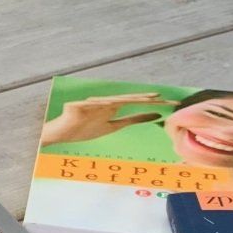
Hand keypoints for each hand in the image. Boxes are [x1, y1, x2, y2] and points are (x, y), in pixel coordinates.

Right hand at [38, 93, 167, 145]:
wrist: (61, 133)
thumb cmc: (86, 128)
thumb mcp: (113, 126)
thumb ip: (133, 119)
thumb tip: (154, 116)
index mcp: (113, 106)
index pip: (137, 103)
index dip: (153, 103)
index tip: (171, 104)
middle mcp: (105, 102)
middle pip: (129, 99)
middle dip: (146, 99)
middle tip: (165, 99)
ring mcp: (91, 104)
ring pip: (112, 100)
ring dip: (127, 99)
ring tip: (144, 99)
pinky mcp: (77, 107)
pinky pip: (90, 105)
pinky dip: (100, 104)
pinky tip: (111, 103)